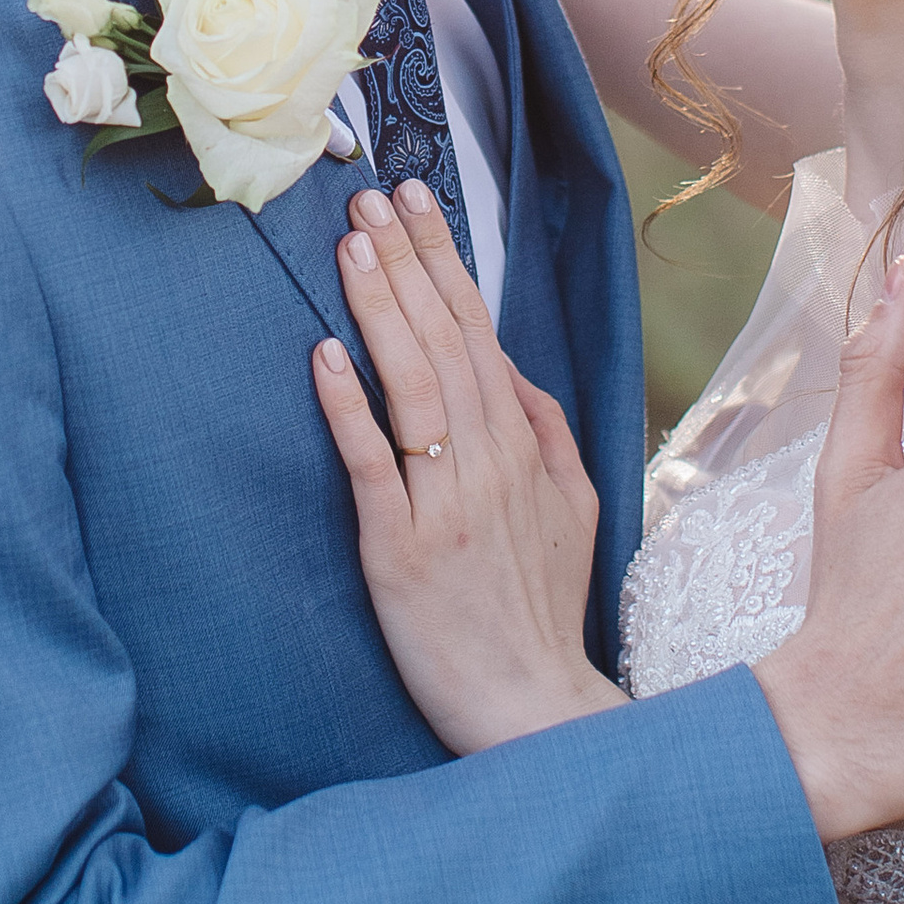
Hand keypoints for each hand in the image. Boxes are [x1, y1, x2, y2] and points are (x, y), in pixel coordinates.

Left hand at [311, 180, 622, 752]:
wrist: (532, 707)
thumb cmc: (542, 609)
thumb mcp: (576, 509)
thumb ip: (546, 431)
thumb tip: (508, 365)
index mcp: (524, 447)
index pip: (480, 332)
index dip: (445, 262)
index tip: (415, 201)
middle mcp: (489, 463)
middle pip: (444, 342)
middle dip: (406, 262)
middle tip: (368, 197)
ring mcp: (445, 504)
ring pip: (412, 387)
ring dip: (380, 311)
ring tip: (351, 248)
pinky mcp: (401, 550)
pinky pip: (375, 466)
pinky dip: (351, 409)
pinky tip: (327, 357)